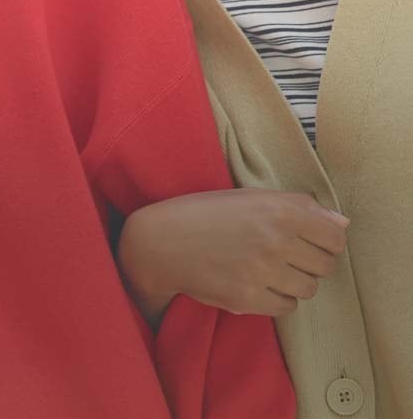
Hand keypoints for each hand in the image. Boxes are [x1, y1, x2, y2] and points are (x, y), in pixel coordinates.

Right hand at [118, 188, 349, 319]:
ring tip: (267, 269)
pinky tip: (256, 282)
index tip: (308, 240)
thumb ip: (299, 206)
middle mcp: (274, 240)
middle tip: (282, 254)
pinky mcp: (249, 298)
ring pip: (308, 289)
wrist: (162, 241)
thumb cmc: (206, 213)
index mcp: (278, 210)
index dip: (325, 240)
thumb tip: (342, 224)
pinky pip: (287, 307)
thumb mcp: (249, 197)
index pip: (334, 237)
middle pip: (325, 266)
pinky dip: (276, 298)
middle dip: (308, 261)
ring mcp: (262, 271)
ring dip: (293, 281)